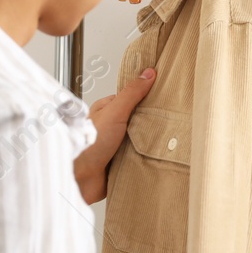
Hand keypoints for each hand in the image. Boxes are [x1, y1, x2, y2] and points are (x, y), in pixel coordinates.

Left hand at [74, 67, 155, 203]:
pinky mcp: (120, 164)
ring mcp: (116, 146)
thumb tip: (148, 73)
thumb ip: (132, 93)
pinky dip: (147, 159)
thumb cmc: (90, 144)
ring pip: (140, 141)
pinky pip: (139, 159)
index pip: (133, 99)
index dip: (147, 98)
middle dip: (152, 123)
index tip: (165, 95)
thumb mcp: (115, 112)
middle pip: (139, 121)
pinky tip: (156, 157)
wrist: (81, 178)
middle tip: (170, 121)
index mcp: (106, 110)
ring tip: (167, 141)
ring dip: (150, 144)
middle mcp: (111, 128)